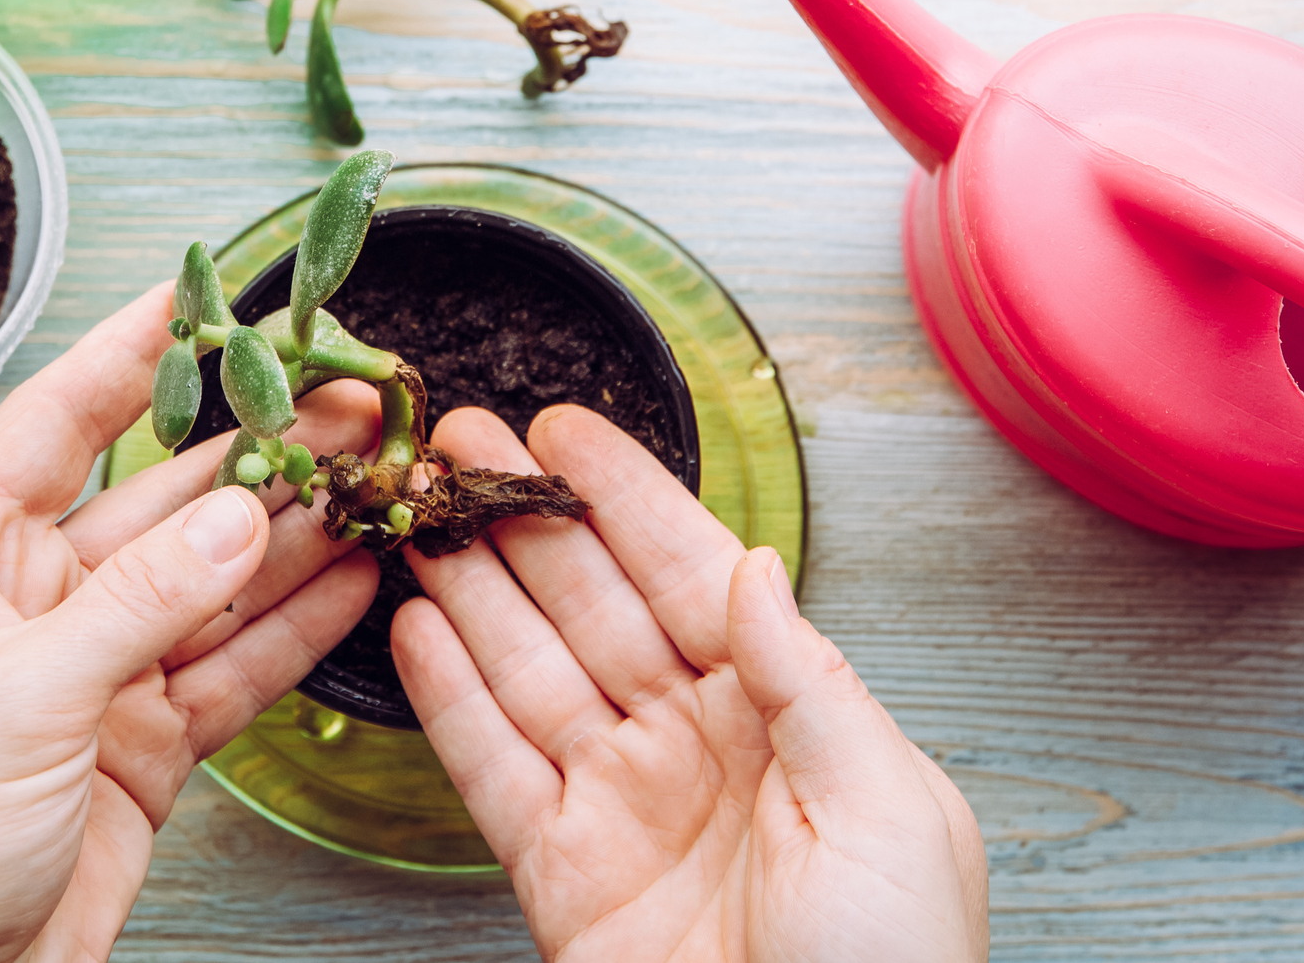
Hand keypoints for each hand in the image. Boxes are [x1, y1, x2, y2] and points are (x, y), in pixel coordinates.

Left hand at [0, 284, 380, 962]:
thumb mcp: (23, 697)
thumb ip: (143, 601)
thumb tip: (242, 516)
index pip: (55, 426)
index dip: (127, 356)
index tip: (197, 294)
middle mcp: (35, 604)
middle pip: (161, 501)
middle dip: (253, 451)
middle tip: (341, 402)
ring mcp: (99, 673)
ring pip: (213, 581)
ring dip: (292, 534)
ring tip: (370, 478)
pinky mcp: (147, 742)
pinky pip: (235, 666)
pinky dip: (296, 628)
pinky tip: (353, 579)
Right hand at [392, 405, 986, 962]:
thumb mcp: (888, 808)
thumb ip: (810, 679)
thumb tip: (756, 568)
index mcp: (783, 714)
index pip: (689, 574)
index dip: (624, 499)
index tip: (565, 431)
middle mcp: (693, 742)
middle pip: (591, 604)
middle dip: (525, 517)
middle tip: (460, 442)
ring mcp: (621, 802)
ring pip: (529, 669)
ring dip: (471, 586)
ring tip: (421, 512)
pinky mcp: (560, 872)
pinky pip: (493, 767)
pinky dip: (449, 699)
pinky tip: (416, 629)